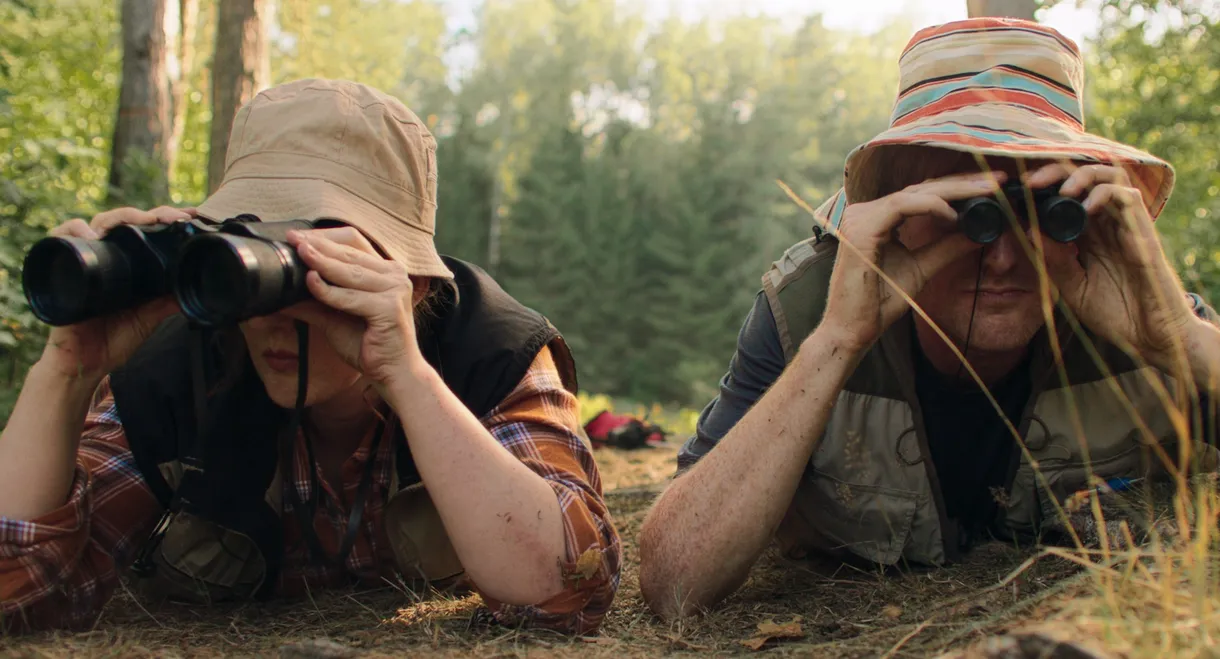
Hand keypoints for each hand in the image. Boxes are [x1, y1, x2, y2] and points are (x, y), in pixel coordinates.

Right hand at [37, 206, 192, 380]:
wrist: (87, 362)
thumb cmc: (115, 339)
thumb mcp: (149, 317)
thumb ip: (169, 302)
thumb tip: (197, 289)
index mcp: (129, 263)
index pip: (147, 230)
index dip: (166, 218)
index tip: (191, 214)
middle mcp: (107, 255)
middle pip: (125, 221)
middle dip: (150, 214)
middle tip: (174, 217)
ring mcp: (86, 259)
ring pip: (97, 223)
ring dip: (119, 217)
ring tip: (141, 222)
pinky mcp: (64, 268)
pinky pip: (60, 238)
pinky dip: (72, 230)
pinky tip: (91, 233)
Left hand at [282, 227, 426, 390]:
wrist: (395, 373)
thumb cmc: (369, 345)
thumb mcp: (334, 319)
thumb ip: (313, 303)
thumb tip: (279, 296)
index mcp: (385, 272)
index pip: (352, 244)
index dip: (324, 238)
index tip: (296, 236)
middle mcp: (394, 275)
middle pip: (350, 252)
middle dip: (318, 245)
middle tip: (292, 239)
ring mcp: (395, 290)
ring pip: (350, 272)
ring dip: (321, 262)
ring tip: (299, 253)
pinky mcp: (389, 308)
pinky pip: (350, 297)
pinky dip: (329, 291)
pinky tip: (310, 282)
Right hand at [819, 172, 1002, 351]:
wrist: (852, 330)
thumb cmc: (878, 304)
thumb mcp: (922, 269)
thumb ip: (947, 248)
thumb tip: (980, 233)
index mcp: (876, 218)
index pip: (921, 194)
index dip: (957, 188)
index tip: (992, 187)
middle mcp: (865, 212)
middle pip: (920, 188)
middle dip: (963, 183)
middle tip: (999, 179)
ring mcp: (859, 218)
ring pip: (914, 193)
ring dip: (953, 191)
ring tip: (986, 191)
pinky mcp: (860, 229)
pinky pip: (901, 206)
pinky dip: (930, 207)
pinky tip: (954, 215)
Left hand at [1026, 163, 1195, 367]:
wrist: (1149, 337)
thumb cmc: (1115, 314)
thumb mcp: (1073, 287)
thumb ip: (1053, 260)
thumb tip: (1028, 230)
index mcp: (1089, 235)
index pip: (1067, 196)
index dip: (1044, 188)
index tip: (1016, 193)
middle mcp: (1107, 224)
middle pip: (1086, 178)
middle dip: (1056, 172)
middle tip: (1031, 182)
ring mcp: (1126, 225)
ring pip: (1110, 177)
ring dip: (1082, 176)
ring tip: (1061, 191)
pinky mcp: (1143, 231)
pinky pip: (1128, 198)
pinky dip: (1105, 194)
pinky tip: (1087, 206)